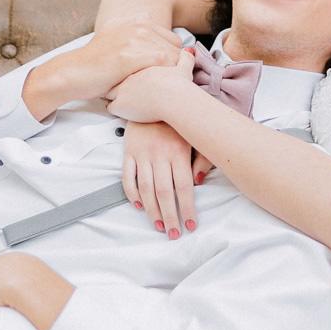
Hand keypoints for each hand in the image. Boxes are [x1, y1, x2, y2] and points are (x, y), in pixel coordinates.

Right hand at [26, 21, 185, 118]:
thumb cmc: (95, 63)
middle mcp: (138, 25)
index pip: (173, 40)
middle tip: (161, 83)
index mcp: (136, 21)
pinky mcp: (132, 55)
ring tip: (156, 87)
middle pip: (176, 48)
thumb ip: (134, 30)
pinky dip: (162, 77)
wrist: (73, 73)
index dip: (171, 58)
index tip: (163, 73)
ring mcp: (135, 38)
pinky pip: (163, 64)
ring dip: (169, 74)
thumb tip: (149, 19)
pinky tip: (151, 87)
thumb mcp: (114, 36)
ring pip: (173, 57)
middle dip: (173, 67)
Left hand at [108, 50, 195, 124]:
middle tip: (123, 82)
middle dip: (118, 77)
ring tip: (123, 96)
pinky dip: (116, 108)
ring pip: (110, 88)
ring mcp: (121, 88)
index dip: (128, 67)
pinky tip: (124, 108)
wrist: (172, 98)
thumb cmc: (177, 85)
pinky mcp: (119, 104)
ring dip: (114, 92)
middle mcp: (127, 72)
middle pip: (116, 73)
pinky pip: (111, 106)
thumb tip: (189, 52)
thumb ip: (185, 59)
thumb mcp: (183, 68)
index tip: (131, 72)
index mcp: (139, 61)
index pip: (126, 61)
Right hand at [123, 121, 198, 238]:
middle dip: (170, 216)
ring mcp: (141, 154)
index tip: (190, 225)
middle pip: (164, 192)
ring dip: (152, 210)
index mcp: (178, 151)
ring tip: (159, 225)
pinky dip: (132, 193)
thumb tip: (198, 182)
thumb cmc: (178, 120)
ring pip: (146, 188)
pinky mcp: (128, 152)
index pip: (183, 187)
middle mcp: (159, 154)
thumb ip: (202, 158)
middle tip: (174, 233)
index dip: (187, 208)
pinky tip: (139, 205)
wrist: (154, 95)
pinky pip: (128, 177)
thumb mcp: (195, 135)